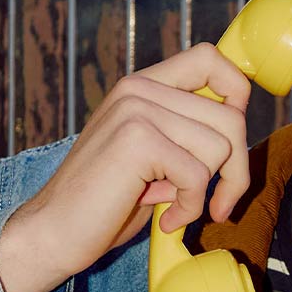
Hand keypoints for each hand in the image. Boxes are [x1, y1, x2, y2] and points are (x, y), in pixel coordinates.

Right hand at [0, 42, 252, 291]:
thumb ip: (185, 136)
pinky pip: (198, 175)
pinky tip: (166, 219)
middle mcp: (138, 88)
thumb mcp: (153, 158)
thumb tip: (237, 133)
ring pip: (221, 146)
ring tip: (175, 208)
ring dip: (207, 191)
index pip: (211, 59)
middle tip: (217, 203)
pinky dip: (190, 208)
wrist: (54, 231)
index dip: (237, 96)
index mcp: (142, 86)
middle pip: (230, 115)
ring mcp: (136, 110)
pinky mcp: (137, 140)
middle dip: (236, 170)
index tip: (232, 144)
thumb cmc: (105, 203)